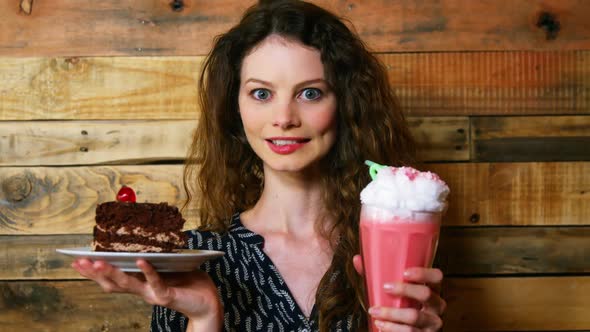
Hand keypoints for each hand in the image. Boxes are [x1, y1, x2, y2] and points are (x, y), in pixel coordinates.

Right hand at [72, 258, 221, 326]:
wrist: (208, 303)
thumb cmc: (188, 283)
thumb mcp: (168, 267)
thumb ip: (155, 256)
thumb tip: (145, 234)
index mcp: (140, 284)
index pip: (112, 278)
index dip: (94, 271)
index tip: (77, 260)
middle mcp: (142, 291)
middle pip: (112, 283)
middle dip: (94, 273)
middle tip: (79, 262)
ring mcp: (153, 294)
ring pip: (128, 285)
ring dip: (112, 273)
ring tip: (99, 263)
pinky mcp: (166, 295)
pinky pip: (155, 283)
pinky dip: (147, 272)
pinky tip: (140, 261)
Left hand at [353, 255, 445, 330]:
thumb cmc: (403, 309)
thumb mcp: (395, 294)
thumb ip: (377, 277)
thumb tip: (357, 259)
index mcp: (432, 290)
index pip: (436, 277)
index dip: (423, 273)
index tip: (404, 272)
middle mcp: (437, 306)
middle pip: (425, 294)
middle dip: (404, 290)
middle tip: (385, 287)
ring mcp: (433, 323)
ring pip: (414, 316)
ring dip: (391, 313)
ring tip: (374, 311)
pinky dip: (392, 328)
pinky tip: (381, 324)